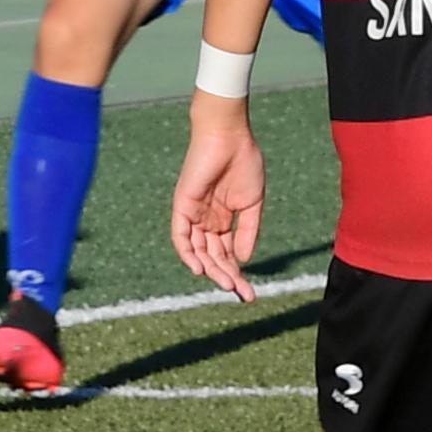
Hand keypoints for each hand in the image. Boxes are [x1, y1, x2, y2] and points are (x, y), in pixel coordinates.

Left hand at [170, 106, 264, 300]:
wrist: (230, 136)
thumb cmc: (243, 163)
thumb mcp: (252, 204)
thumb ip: (248, 232)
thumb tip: (243, 260)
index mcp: (223, 220)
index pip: (226, 255)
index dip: (237, 274)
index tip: (250, 294)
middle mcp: (206, 220)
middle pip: (213, 257)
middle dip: (227, 277)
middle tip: (243, 294)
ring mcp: (193, 214)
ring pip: (197, 251)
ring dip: (211, 270)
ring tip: (227, 285)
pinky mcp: (182, 205)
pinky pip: (180, 235)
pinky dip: (187, 253)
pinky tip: (199, 269)